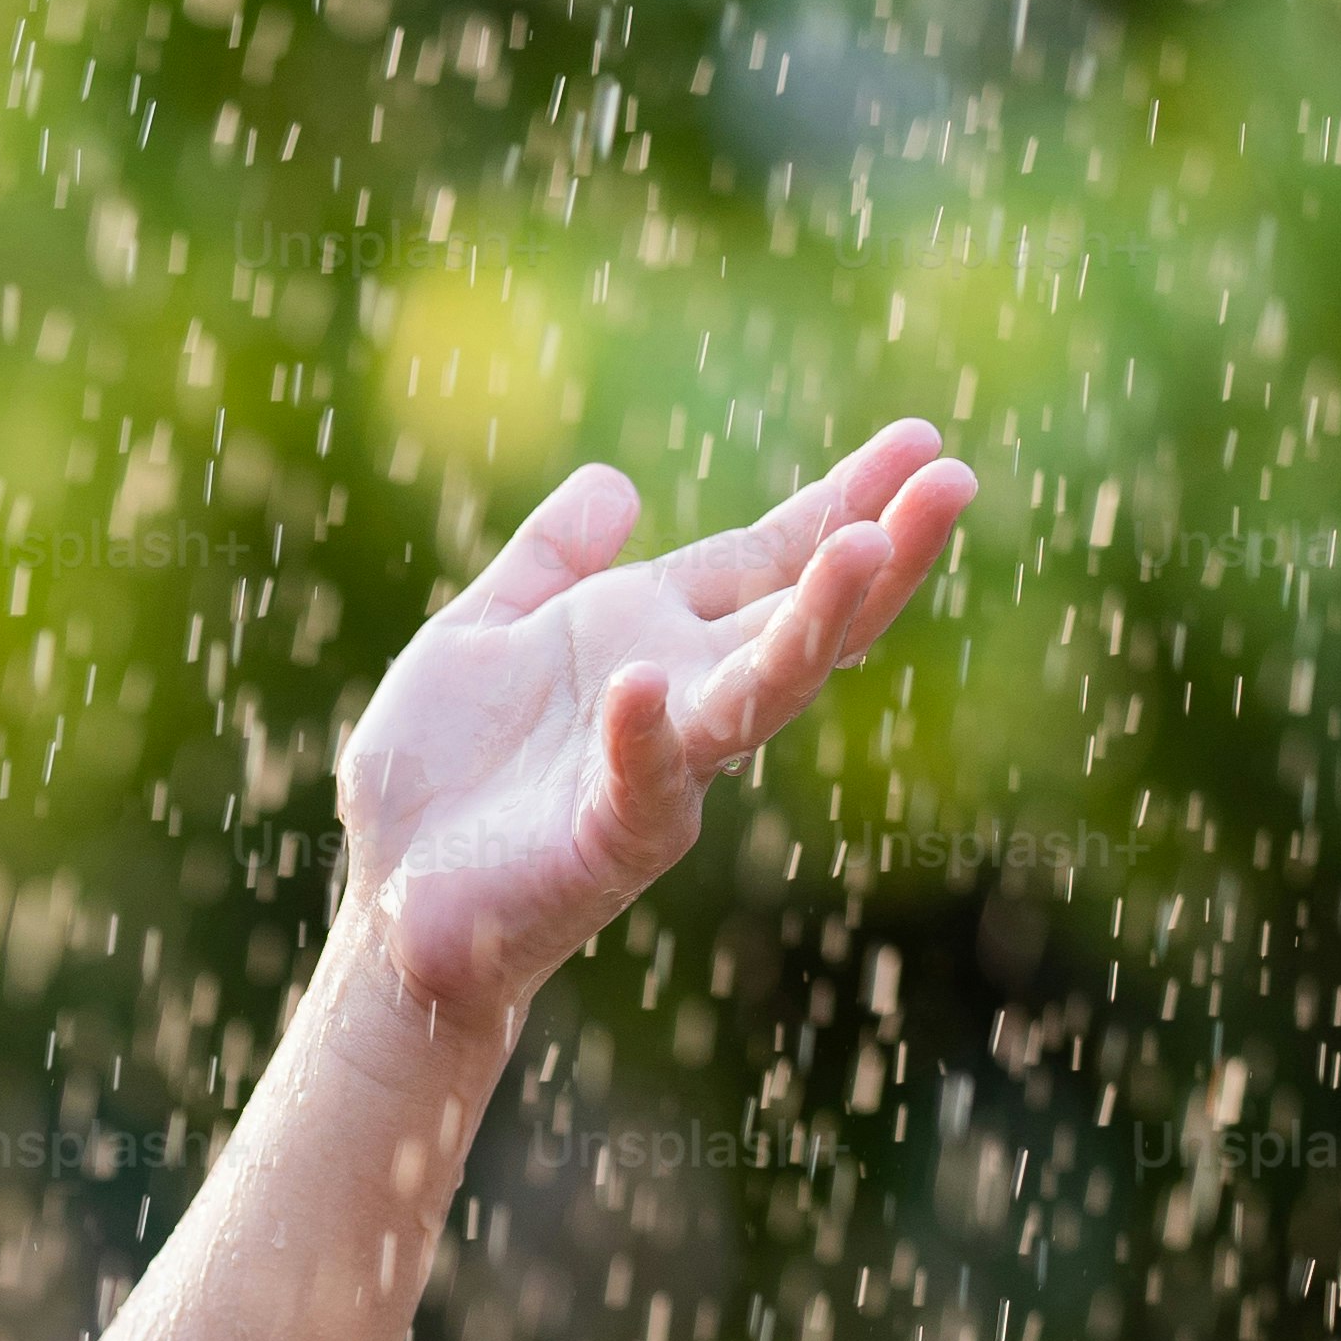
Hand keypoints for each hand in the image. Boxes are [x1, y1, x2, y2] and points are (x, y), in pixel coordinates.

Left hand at [333, 418, 975, 1042]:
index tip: (922, 439)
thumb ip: (547, 559)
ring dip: (813, 624)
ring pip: (758, 694)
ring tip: (864, 548)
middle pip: (799, 616)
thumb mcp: (478, 631)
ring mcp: (653, 771)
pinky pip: (639, 781)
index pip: (769, 557)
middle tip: (956, 480)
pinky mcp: (606, 839)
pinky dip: (644, 733)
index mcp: (653, 635)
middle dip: (876, 552)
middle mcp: (679, 698)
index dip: (842, 500)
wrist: (384, 901)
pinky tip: (647, 680)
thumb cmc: (434, 776)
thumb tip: (618, 482)